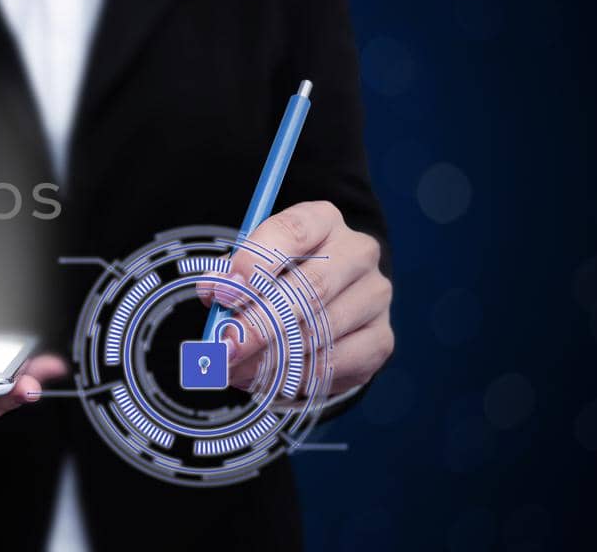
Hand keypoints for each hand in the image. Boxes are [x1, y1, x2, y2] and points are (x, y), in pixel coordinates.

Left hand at [199, 200, 393, 393]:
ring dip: (271, 357)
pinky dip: (296, 375)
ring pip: (321, 331)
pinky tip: (268, 378)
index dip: (254, 263)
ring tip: (234, 370)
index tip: (223, 294)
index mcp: (322, 220)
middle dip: (259, 323)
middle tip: (226, 347)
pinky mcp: (381, 337)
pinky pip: (336, 362)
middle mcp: (357, 251)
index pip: (292, 232)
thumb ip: (231, 277)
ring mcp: (374, 295)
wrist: (324, 307)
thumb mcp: (251, 267)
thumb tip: (215, 291)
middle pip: (311, 288)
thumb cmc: (278, 278)